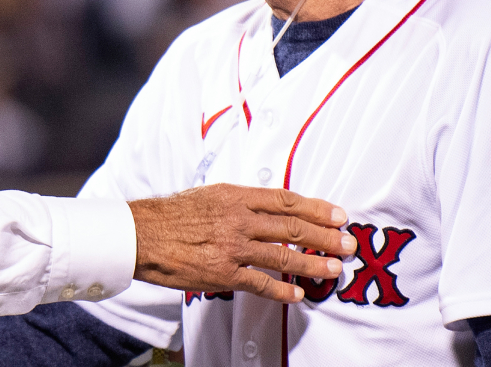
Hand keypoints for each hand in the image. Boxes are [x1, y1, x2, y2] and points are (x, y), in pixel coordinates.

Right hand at [129, 184, 356, 302]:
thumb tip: (269, 207)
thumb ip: (239, 201)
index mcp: (235, 196)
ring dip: (313, 264)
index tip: (339, 215)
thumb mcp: (208, 195)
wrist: (142, 234)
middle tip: (349, 244)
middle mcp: (238, 219)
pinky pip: (260, 284)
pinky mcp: (222, 273)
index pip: (286, 201)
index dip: (316, 208)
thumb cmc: (172, 214)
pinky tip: (297, 295)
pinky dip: (282, 291)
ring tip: (334, 270)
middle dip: (325, 237)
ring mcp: (232, 247)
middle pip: (292, 227)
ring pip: (283, 256)